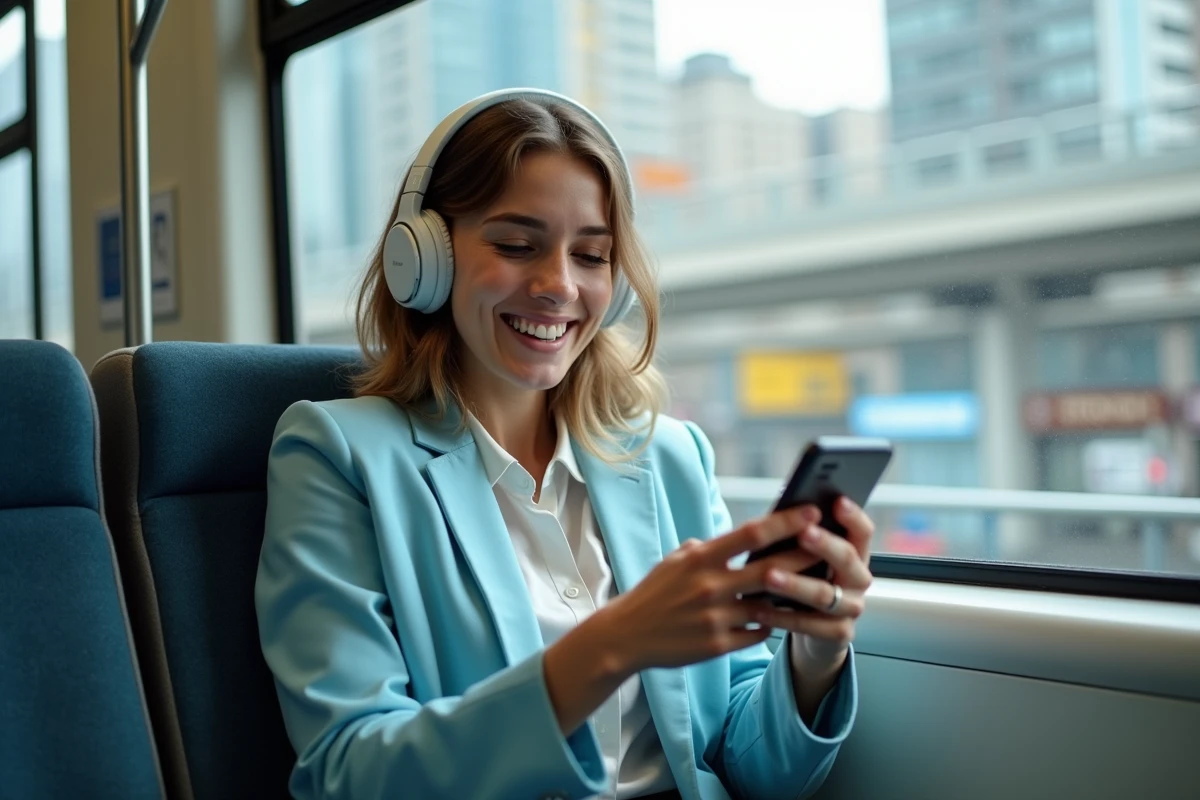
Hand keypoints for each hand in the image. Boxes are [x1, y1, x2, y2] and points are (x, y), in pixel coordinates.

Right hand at [593, 506, 824, 674]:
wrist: (626, 635)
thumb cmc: (655, 592)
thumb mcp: (676, 560)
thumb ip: (709, 548)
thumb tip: (740, 536)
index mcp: (701, 558)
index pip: (751, 534)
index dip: (786, 521)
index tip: (812, 510)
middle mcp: (710, 587)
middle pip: (771, 569)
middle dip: (805, 557)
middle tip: (831, 546)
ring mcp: (716, 618)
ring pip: (770, 605)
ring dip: (794, 596)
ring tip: (816, 586)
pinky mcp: (718, 645)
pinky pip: (758, 632)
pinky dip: (770, 623)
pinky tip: (777, 618)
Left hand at [757, 497, 874, 673]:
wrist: (814, 631)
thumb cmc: (804, 579)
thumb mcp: (804, 558)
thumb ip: (799, 538)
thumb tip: (780, 512)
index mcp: (854, 554)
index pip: (862, 531)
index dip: (853, 517)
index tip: (837, 501)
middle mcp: (859, 579)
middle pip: (847, 558)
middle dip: (825, 545)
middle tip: (804, 533)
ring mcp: (852, 608)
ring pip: (825, 594)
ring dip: (796, 584)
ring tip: (769, 576)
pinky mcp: (839, 634)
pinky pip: (810, 625)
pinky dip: (783, 618)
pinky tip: (759, 610)